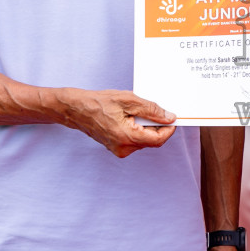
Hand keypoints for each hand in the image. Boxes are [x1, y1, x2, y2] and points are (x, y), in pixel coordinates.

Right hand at [60, 88, 176, 156]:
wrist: (77, 110)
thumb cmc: (99, 103)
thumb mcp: (129, 100)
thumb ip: (152, 110)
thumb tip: (169, 117)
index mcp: (127, 137)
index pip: (159, 139)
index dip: (169, 129)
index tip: (172, 118)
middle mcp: (124, 148)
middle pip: (152, 140)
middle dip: (156, 125)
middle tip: (151, 109)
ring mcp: (119, 150)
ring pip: (144, 140)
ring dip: (146, 126)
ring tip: (134, 112)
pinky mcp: (117, 148)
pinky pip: (135, 140)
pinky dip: (137, 129)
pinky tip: (128, 117)